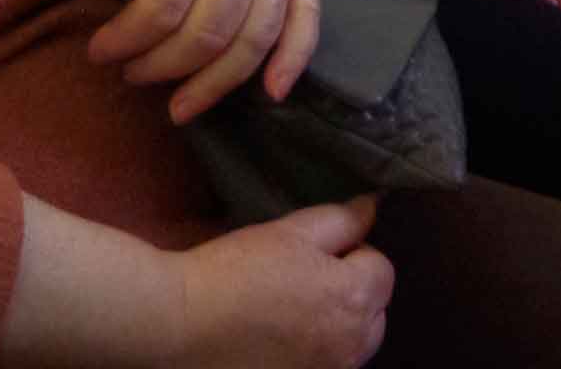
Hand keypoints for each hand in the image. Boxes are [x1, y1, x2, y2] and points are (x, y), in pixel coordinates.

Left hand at [80, 0, 322, 124]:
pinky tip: (272, 92)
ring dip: (216, 82)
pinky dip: (294, 58)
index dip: (127, 40)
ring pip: (255, 37)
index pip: (162, 5)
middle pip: (208, 30)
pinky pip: (306, 16)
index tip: (100, 52)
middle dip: (162, 66)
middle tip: (130, 73)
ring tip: (179, 105)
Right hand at [170, 199, 392, 368]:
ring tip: (293, 312)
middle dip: (354, 293)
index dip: (353, 252)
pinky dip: (316, 354)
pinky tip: (281, 341)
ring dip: (338, 327)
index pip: (382, 268)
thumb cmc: (234, 273)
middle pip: (375, 313)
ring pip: (354, 346)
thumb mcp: (289, 232)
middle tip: (307, 280)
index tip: (317, 252)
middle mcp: (350, 345)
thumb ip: (340, 220)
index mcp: (353, 298)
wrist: (179, 326)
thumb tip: (372, 208)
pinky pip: (327, 366)